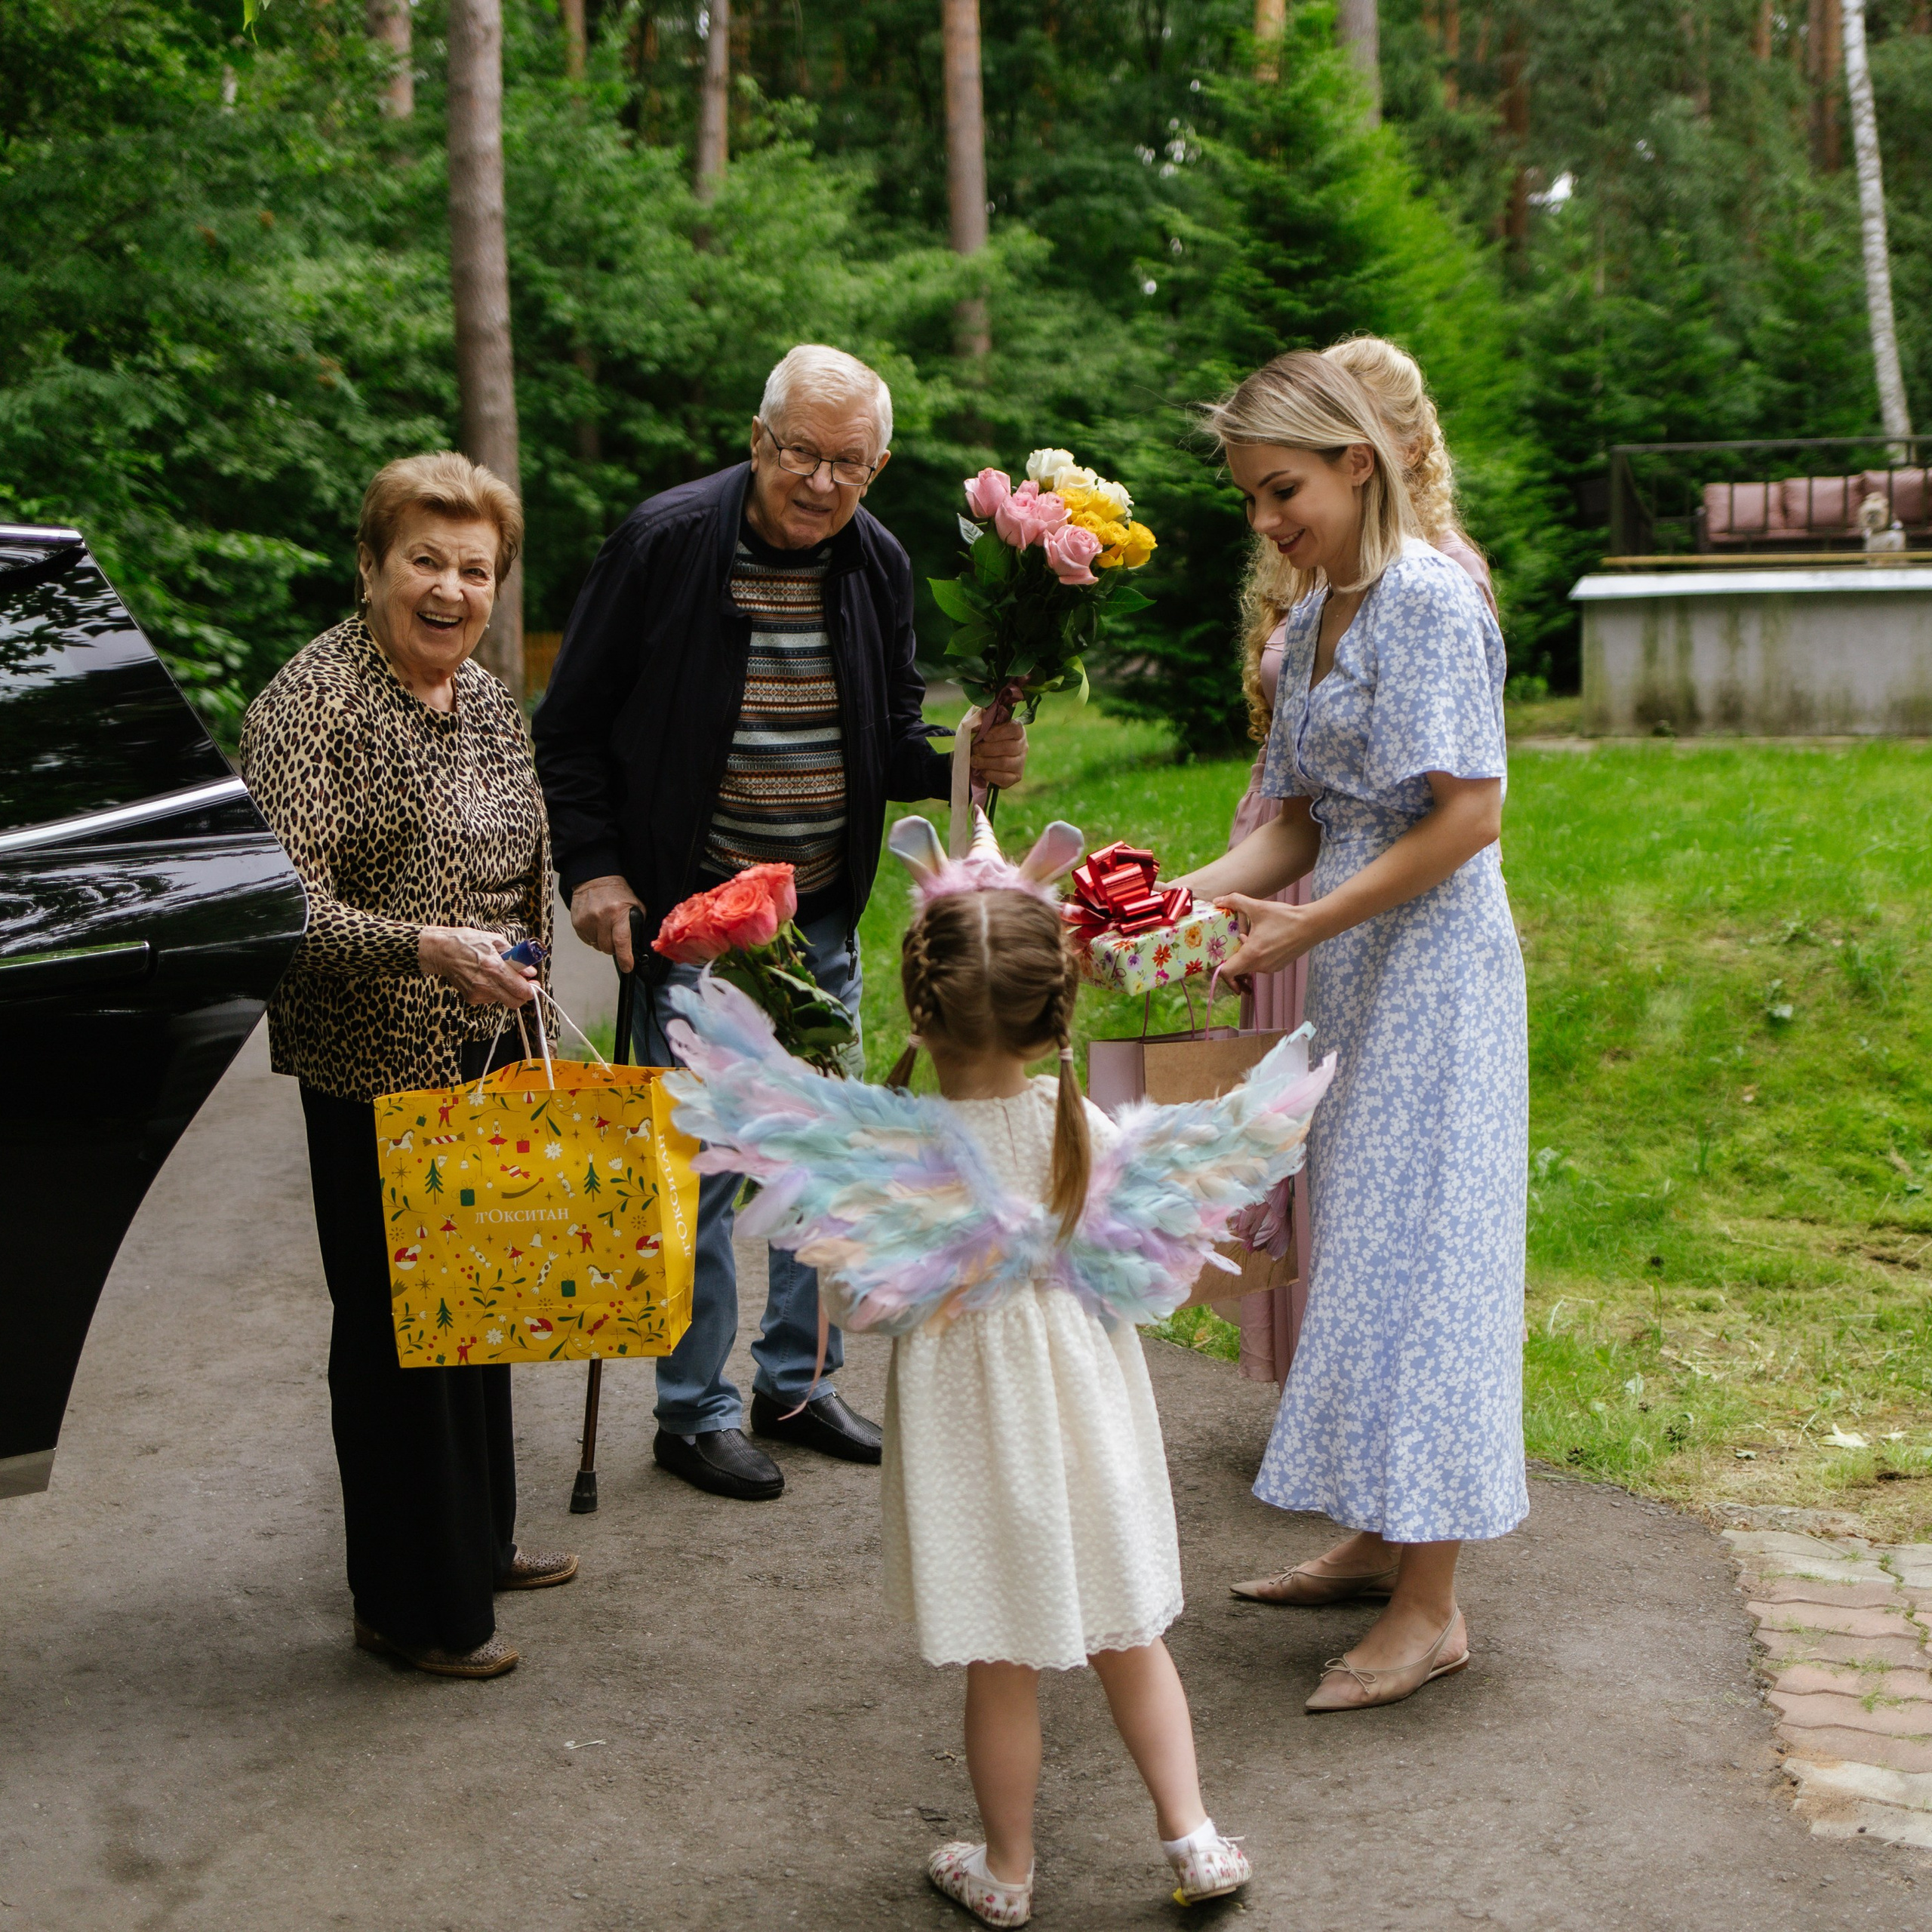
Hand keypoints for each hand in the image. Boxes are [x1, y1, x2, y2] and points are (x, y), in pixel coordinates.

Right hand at [418, 928, 537, 1006]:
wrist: (440, 950)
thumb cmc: (466, 942)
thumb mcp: (495, 941)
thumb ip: (515, 957)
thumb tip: (529, 970)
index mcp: (494, 967)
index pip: (521, 989)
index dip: (532, 989)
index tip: (534, 984)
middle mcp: (486, 984)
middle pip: (515, 1002)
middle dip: (523, 995)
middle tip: (525, 985)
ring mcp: (477, 993)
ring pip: (503, 1000)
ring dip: (507, 991)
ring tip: (498, 974)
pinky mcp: (470, 998)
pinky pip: (491, 998)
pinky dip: (494, 990)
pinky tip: (487, 978)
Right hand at [570, 874, 646, 970]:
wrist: (595, 878)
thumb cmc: (619, 893)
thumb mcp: (635, 905)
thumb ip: (636, 924)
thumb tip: (636, 945)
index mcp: (618, 913)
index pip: (621, 941)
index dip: (625, 958)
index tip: (627, 967)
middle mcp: (601, 917)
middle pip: (608, 948)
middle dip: (614, 948)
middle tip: (617, 939)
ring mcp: (587, 920)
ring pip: (597, 946)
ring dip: (603, 942)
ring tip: (606, 928)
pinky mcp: (577, 923)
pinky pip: (587, 940)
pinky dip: (593, 938)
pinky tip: (597, 925)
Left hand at [970, 717, 1026, 789]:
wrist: (979, 756)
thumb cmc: (981, 737)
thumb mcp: (980, 725)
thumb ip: (980, 721)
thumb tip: (978, 725)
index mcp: (1017, 730)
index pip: (1014, 729)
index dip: (1000, 733)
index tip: (985, 736)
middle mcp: (1023, 746)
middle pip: (1009, 748)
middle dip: (987, 749)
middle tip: (974, 750)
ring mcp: (1021, 762)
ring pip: (1005, 763)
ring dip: (986, 762)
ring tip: (974, 760)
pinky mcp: (1016, 777)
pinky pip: (1005, 778)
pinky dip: (991, 775)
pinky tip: (982, 771)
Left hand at [1215, 894, 1323, 981]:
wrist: (1313, 925)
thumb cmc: (1286, 918)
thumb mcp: (1258, 907)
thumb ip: (1235, 901)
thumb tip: (1218, 899)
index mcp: (1252, 955)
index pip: (1227, 972)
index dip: (1218, 967)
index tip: (1217, 957)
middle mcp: (1260, 966)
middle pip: (1237, 969)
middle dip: (1231, 956)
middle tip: (1230, 942)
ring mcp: (1270, 968)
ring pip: (1248, 966)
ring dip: (1244, 954)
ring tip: (1247, 936)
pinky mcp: (1278, 966)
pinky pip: (1260, 964)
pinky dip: (1256, 955)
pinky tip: (1262, 939)